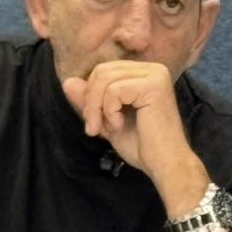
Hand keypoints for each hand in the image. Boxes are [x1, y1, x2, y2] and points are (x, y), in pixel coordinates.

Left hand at [63, 60, 210, 216]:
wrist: (164, 163)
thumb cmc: (141, 145)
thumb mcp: (107, 120)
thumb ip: (90, 101)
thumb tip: (67, 82)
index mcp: (144, 73)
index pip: (104, 70)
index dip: (91, 95)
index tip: (94, 122)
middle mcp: (152, 68)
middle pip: (102, 71)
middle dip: (90, 101)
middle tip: (93, 128)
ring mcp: (155, 74)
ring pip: (105, 78)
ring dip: (96, 108)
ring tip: (102, 129)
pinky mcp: (153, 85)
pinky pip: (114, 90)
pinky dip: (109, 111)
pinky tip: (119, 125)